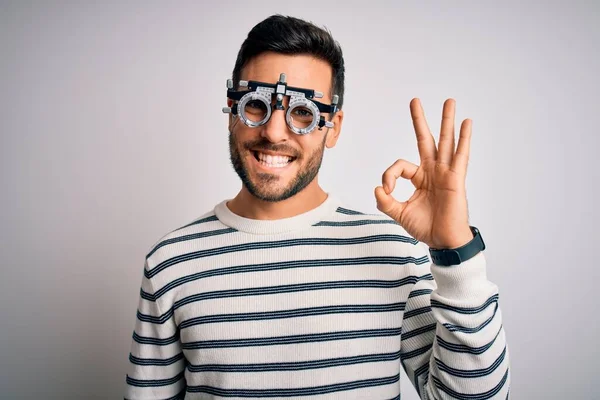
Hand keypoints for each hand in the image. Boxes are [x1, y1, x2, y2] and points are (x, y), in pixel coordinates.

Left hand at [374, 98, 473, 248]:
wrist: (442, 240)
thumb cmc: (425, 227)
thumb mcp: (398, 213)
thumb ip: (385, 201)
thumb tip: (378, 188)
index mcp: (419, 178)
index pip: (400, 166)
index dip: (389, 176)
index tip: (386, 191)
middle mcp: (432, 171)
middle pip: (425, 140)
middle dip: (420, 120)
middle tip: (414, 101)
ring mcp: (445, 173)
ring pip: (445, 142)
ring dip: (446, 121)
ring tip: (449, 101)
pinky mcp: (456, 178)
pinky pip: (460, 155)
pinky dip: (464, 139)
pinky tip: (466, 122)